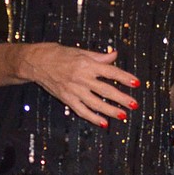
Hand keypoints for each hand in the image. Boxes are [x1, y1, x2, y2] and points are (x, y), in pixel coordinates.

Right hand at [25, 43, 139, 127]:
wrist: (36, 63)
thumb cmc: (58, 54)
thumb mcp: (80, 51)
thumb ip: (99, 56)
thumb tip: (115, 55)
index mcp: (87, 64)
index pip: (110, 72)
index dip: (124, 78)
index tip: (136, 83)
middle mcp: (82, 78)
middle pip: (106, 90)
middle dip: (121, 98)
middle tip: (134, 104)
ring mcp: (74, 91)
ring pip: (96, 104)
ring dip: (110, 111)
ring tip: (123, 116)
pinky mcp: (67, 99)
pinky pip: (82, 111)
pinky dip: (93, 118)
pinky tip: (103, 123)